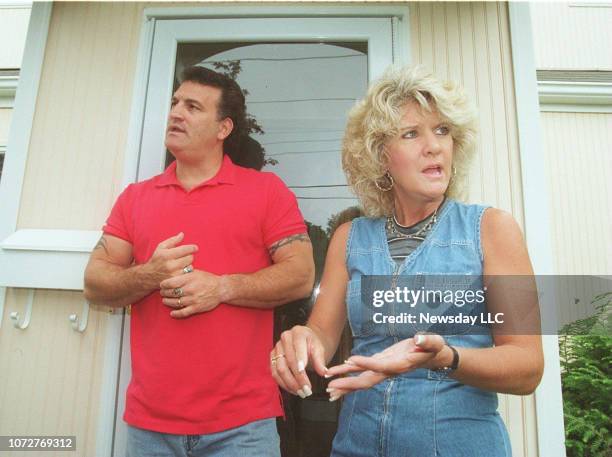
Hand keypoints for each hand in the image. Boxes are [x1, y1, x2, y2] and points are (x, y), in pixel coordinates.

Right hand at [144, 232, 197, 284]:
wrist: (148, 276)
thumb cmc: (156, 259)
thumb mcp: (161, 247)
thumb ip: (172, 240)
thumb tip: (182, 234)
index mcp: (166, 255)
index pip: (185, 250)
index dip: (192, 248)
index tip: (195, 248)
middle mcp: (170, 265)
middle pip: (189, 258)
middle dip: (189, 256)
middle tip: (184, 257)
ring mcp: (173, 275)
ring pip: (190, 267)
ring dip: (188, 265)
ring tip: (182, 264)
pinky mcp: (176, 282)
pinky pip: (188, 275)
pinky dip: (187, 272)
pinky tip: (182, 271)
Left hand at [160, 269, 223, 317]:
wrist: (221, 289)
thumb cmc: (208, 279)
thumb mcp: (196, 272)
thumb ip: (184, 274)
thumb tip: (172, 272)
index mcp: (189, 279)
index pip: (171, 282)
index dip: (164, 284)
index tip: (162, 285)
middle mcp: (190, 289)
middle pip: (171, 292)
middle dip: (164, 293)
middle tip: (162, 292)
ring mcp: (193, 299)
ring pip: (175, 302)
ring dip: (167, 302)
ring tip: (165, 300)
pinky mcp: (196, 308)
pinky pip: (183, 312)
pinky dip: (176, 314)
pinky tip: (172, 313)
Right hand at [270, 325, 327, 398]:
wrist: (306, 340)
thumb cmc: (313, 344)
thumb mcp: (320, 349)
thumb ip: (320, 360)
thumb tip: (324, 373)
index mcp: (298, 333)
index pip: (297, 350)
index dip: (300, 365)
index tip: (305, 379)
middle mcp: (285, 338)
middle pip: (288, 362)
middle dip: (297, 379)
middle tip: (307, 391)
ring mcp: (277, 348)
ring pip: (279, 369)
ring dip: (290, 384)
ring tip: (301, 393)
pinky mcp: (273, 357)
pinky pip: (274, 373)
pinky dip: (283, 384)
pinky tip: (293, 390)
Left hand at [325, 334, 446, 399]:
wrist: (433, 355)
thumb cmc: (433, 348)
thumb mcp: (433, 342)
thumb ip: (427, 341)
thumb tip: (418, 339)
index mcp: (399, 365)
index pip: (380, 365)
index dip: (366, 363)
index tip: (351, 360)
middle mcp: (389, 370)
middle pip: (366, 380)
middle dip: (348, 384)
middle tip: (331, 389)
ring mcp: (384, 368)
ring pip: (362, 378)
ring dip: (345, 382)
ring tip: (328, 387)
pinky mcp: (381, 362)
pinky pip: (363, 370)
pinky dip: (351, 372)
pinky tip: (339, 371)